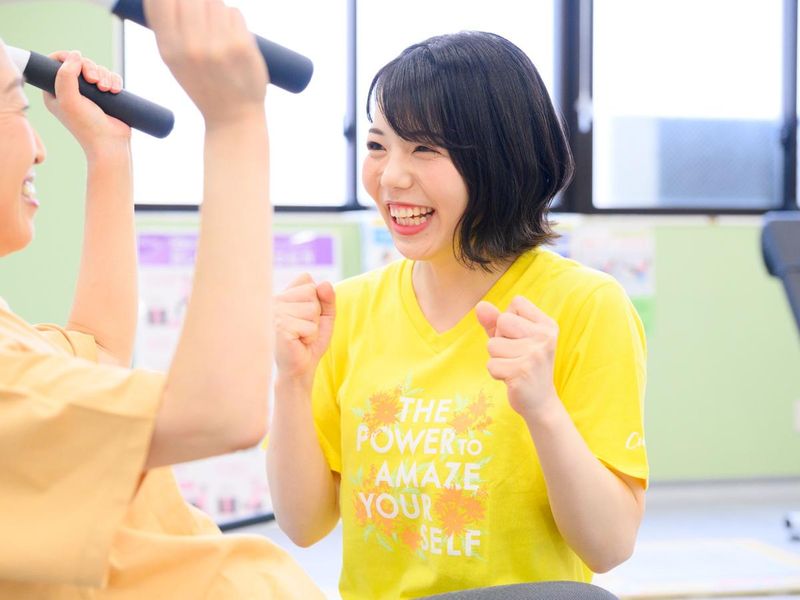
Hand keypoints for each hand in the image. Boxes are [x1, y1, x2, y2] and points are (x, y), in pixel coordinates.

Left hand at [43, 51, 129, 155]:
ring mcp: (90, 94)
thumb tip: (75, 54)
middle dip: (90, 68)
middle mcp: (72, 91)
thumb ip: (66, 75)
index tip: (77, 62)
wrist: (110, 143)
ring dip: (104, 76)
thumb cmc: (87, 126)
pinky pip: (111, 77)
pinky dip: (114, 81)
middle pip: (80, 63)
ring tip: (106, 90)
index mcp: (55, 92)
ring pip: (98, 69)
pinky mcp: (106, 96)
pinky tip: (114, 91)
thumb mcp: (69, 99)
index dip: (66, 57)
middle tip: (94, 81)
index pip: (56, 64)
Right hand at [143, 0, 267, 127]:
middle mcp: (190, 47)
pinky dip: (235, 22)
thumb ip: (167, 23)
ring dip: (218, 10)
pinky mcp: (241, 45)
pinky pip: (235, 13)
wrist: (233, 115)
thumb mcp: (174, 59)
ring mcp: (217, 46)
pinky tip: (233, 42)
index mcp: (168, 49)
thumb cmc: (203, 82)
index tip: (181, 5)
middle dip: (198, 2)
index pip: (158, 0)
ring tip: (219, 34)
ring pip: (214, 1)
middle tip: (204, 19)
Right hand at [274, 273, 335, 385]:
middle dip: (315, 314)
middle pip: (311, 292)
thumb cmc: (308, 342)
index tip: (305, 315)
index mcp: (281, 294)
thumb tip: (324, 283)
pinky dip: (310, 337)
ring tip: (300, 336)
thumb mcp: (323, 316)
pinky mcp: (280, 327)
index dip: (315, 299)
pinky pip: (310, 326)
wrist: (297, 368)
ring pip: (312, 309)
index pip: (307, 280)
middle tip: (303, 328)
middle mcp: (274, 300)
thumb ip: (327, 298)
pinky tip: (297, 342)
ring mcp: (275, 313)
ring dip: (312, 326)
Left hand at [475, 296, 559, 419]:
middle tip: (515, 355)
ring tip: (514, 367)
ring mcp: (535, 355)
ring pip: (493, 344)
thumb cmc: (523, 364)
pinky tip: (512, 379)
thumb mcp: (511, 339)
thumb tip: (479, 305)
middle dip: (500, 338)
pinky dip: (496, 373)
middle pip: (503, 321)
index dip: (509, 319)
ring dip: (497, 358)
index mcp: (547, 325)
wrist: (540, 402)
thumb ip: (495, 321)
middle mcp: (545, 337)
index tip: (520, 338)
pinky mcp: (522, 372)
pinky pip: (492, 365)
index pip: (517, 302)